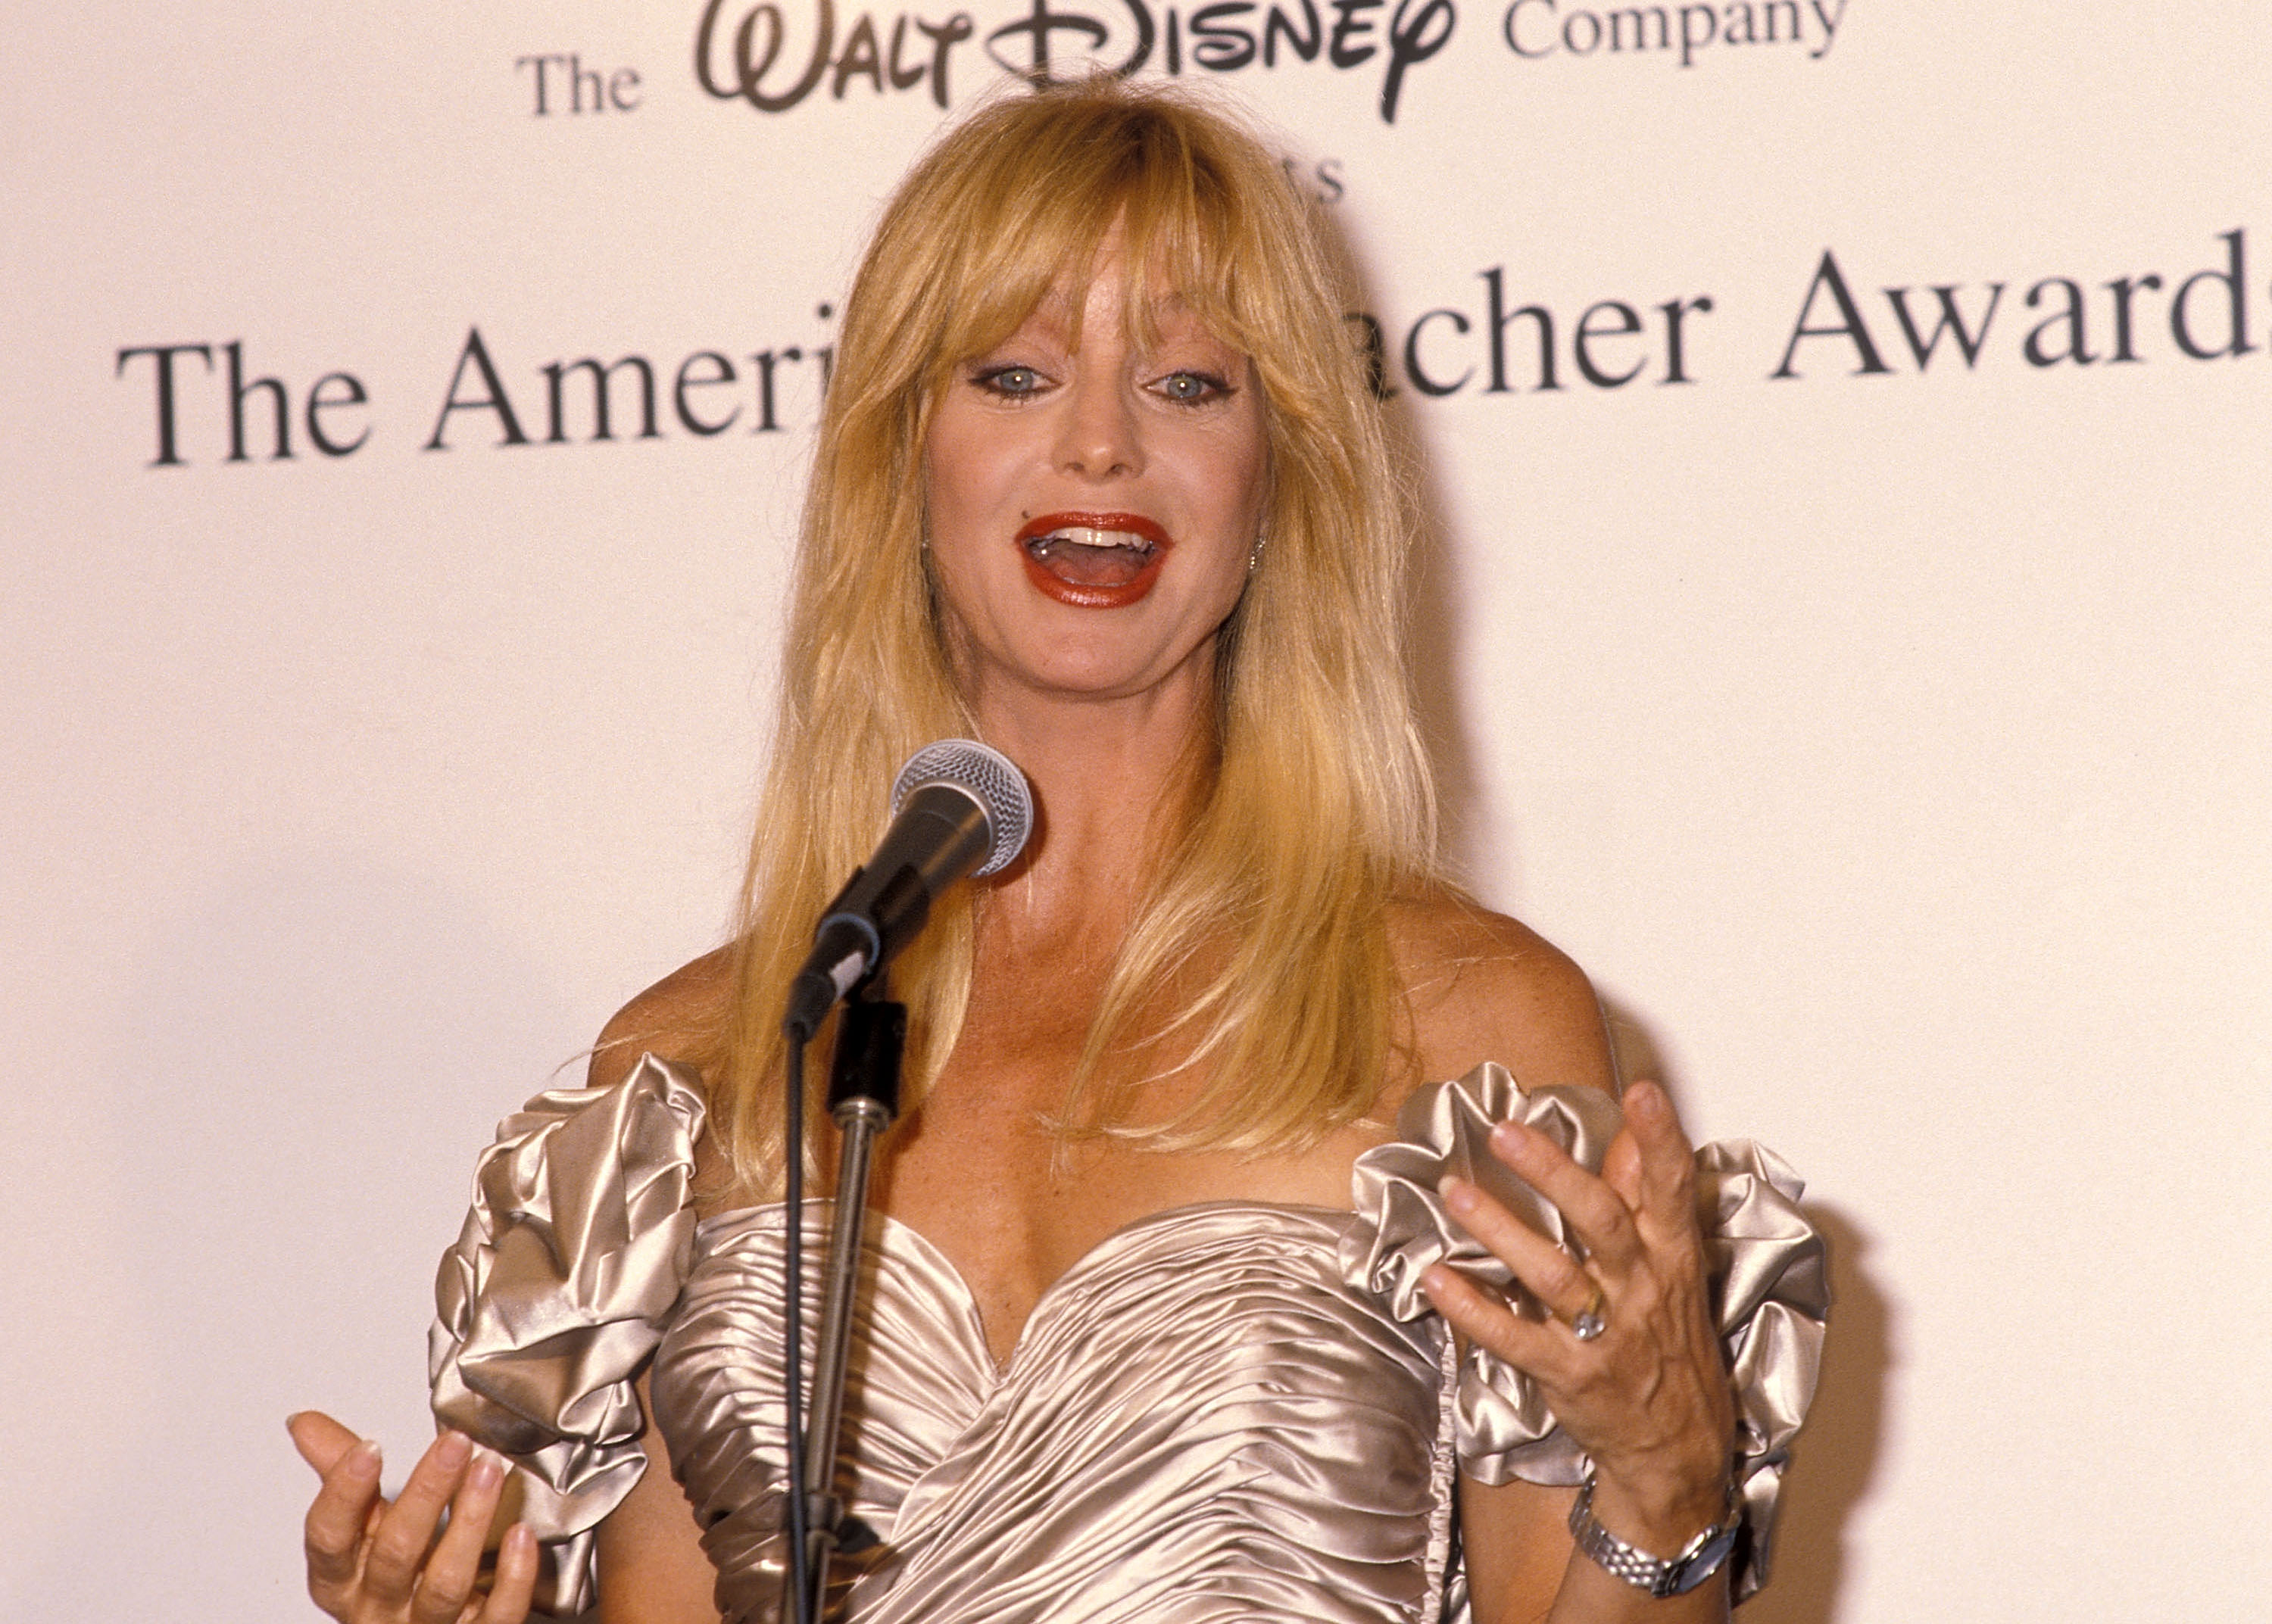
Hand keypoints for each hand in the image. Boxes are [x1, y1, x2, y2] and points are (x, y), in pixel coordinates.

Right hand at [291, 1410, 538, 1623]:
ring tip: (490, 1471)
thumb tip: (305, 1424)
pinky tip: (521, 1534)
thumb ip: (341, 1474)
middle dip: (425, 1494)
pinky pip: (496, 1615)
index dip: (344, 1494)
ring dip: (470, 1522)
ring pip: (445, 1582)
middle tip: (455, 1444)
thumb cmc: (394, 1572)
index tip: (369, 1447)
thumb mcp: (361, 1528)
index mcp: (342, 1579)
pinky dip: (511, 1576)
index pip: (329, 1540)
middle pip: (394, 1554)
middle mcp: (378, 1608)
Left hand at [1419, 1080, 1736, 1552]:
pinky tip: (1436, 1278)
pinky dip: (1473, 1309)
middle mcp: (1641, 1290)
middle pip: (1601, 1220)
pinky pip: (1514, 1338)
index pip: (1671, 1188)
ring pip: (1552, 1275)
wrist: (1678, 1447)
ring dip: (1500, 1230)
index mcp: (1670, 1257)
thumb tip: (1628, 1133)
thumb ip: (1647, 1199)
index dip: (1659, 1138)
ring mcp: (1606, 1336)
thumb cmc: (1668, 1344)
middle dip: (1554, 1173)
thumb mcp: (1674, 1269)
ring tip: (1454, 1192)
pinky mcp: (1570, 1375)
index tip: (1641, 1091)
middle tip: (1506, 1131)